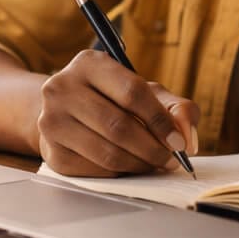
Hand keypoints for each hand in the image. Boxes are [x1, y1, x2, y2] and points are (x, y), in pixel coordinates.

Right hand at [36, 49, 198, 176]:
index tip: (178, 142)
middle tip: (170, 160)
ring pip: (108, 153)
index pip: (132, 93)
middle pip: (118, 126)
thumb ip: (176, 108)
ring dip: (139, 164)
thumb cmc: (113, 101)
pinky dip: (120, 173)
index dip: (161, 121)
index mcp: (89, 63)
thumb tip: (187, 137)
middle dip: (152, 148)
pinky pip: (96, 171)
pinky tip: (128, 166)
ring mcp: (51, 121)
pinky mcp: (52, 153)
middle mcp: (62, 88)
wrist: (66, 114)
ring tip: (153, 164)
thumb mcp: (146, 93)